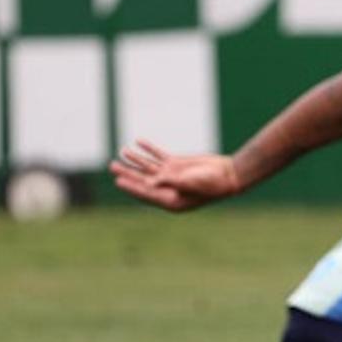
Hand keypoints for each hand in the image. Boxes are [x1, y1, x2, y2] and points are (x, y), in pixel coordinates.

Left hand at [108, 140, 243, 211]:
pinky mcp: (177, 164)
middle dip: (128, 173)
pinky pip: (159, 155)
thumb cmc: (212, 184)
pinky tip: (139, 142)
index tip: (118, 181)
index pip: (146, 192)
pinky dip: (149, 149)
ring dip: (135, 159)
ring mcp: (172, 175)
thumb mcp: (191, 184)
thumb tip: (151, 183)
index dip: (131, 186)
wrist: (228, 174)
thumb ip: (171, 182)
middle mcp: (168, 188)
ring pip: (149, 166)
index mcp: (170, 199)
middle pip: (143, 180)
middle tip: (113, 167)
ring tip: (122, 152)